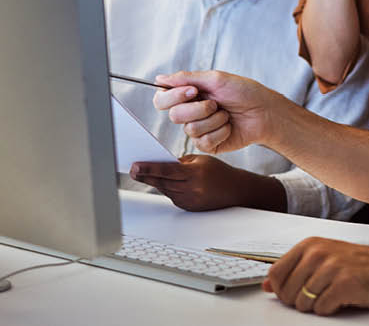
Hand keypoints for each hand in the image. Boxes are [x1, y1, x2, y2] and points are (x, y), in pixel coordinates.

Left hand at [129, 155, 285, 212]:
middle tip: (132, 169)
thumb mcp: (201, 160)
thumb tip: (160, 164)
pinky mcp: (188, 207)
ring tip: (141, 172)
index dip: (149, 168)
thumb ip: (180, 162)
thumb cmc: (219, 172)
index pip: (167, 170)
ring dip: (154, 181)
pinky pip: (171, 196)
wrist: (236, 191)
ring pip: (165, 189)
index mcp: (195, 173)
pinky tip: (159, 181)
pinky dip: (165, 188)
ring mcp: (189, 200)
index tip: (135, 166)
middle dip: (146, 175)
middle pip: (162, 181)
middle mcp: (191, 189)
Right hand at [152, 71, 277, 153]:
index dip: (172, 96)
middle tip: (216, 103)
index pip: (162, 99)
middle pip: (174, 115)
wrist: (265, 111)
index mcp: (189, 95)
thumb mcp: (215, 79)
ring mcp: (199, 130)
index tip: (193, 91)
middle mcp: (191, 112)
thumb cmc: (244, 92)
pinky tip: (230, 126)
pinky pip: (203, 141)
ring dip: (214, 119)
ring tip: (227, 114)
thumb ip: (186, 78)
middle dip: (198, 109)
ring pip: (190, 129)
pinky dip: (220, 131)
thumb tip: (159, 79)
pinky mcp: (209, 144)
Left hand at [263, 237, 368, 314]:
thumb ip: (295, 270)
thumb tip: (267, 284)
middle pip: (287, 293)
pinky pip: (322, 309)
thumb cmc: (364, 265)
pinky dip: (332, 310)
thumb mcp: (326, 259)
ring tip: (335, 294)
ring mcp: (331, 268)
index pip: (275, 274)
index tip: (295, 292)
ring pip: (303, 303)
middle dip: (301, 301)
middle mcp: (318, 252)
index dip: (282, 290)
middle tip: (322, 294)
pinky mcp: (344, 284)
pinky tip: (345, 298)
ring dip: (318, 306)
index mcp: (311, 244)